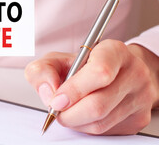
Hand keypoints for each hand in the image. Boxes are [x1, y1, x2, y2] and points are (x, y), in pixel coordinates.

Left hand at [25, 39, 158, 134]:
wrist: (114, 73)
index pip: (100, 73)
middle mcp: (133, 72)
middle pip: (98, 104)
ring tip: (68, 111)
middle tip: (57, 110)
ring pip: (100, 122)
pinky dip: (87, 127)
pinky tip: (82, 116)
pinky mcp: (139, 118)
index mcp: (114, 51)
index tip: (56, 99)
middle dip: (69, 113)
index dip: (73, 90)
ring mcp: (140, 97)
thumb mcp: (57, 59)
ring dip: (76, 122)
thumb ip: (42, 70)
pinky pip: (107, 132)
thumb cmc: (83, 65)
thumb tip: (48, 93)